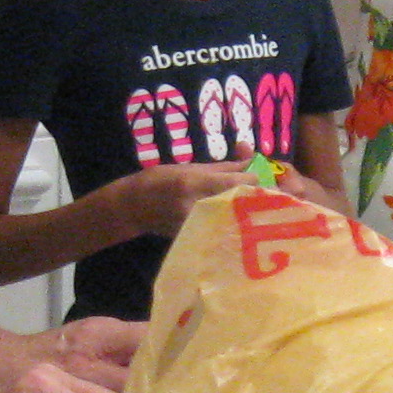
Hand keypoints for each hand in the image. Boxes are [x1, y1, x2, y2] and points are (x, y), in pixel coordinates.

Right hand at [106, 160, 263, 237]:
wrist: (133, 207)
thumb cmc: (161, 180)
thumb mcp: (192, 167)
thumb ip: (224, 165)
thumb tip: (250, 155)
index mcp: (198, 183)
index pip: (242, 182)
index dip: (254, 179)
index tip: (254, 179)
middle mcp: (199, 205)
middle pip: (243, 203)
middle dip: (253, 198)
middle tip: (258, 195)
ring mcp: (198, 225)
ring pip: (236, 218)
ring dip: (245, 212)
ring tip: (248, 207)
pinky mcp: (197, 238)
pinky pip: (223, 229)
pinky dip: (232, 223)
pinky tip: (233, 220)